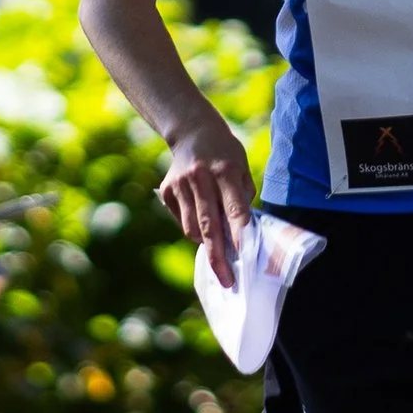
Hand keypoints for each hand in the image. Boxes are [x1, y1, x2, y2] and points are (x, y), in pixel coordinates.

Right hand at [159, 115, 253, 287]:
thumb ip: (242, 199)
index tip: (245, 257)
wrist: (193, 131)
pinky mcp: (166, 190)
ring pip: (192, 229)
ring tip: (217, 240)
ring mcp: (180, 184)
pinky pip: (182, 221)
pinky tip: (200, 216)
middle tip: (227, 280)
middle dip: (219, 256)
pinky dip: (193, 227)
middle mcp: (200, 177)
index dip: (240, 234)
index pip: (235, 209)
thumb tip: (242, 235)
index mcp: (226, 170)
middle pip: (209, 225)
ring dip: (206, 241)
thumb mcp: (242, 168)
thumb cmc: (225, 154)